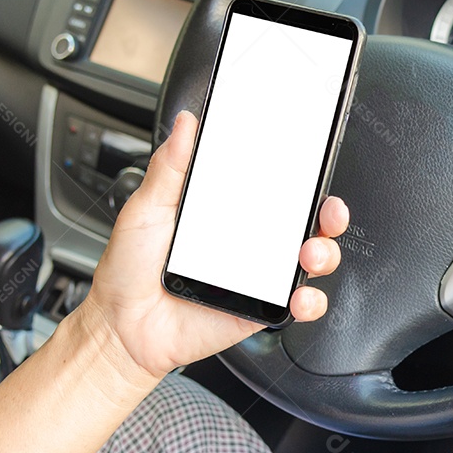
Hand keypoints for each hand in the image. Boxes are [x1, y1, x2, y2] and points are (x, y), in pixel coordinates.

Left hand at [79, 110, 349, 381]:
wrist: (122, 328)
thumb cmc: (130, 270)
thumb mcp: (146, 209)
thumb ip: (171, 167)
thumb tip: (186, 124)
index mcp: (230, 212)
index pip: (278, 188)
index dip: (304, 178)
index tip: (315, 166)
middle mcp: (251, 242)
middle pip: (308, 222)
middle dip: (330, 214)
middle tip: (327, 213)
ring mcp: (260, 276)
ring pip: (314, 260)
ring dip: (324, 253)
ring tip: (308, 255)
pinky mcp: (262, 309)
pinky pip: (301, 304)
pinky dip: (310, 301)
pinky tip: (298, 298)